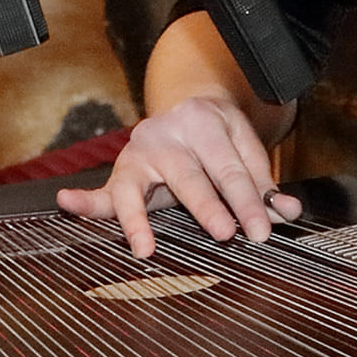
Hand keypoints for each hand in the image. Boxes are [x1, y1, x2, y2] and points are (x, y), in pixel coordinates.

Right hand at [56, 94, 301, 258]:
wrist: (189, 108)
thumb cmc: (221, 140)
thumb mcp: (245, 151)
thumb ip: (264, 185)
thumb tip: (289, 213)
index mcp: (205, 122)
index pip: (230, 168)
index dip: (248, 202)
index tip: (262, 231)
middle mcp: (167, 132)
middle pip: (189, 175)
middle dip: (209, 207)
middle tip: (226, 235)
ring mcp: (140, 151)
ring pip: (139, 186)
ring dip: (141, 221)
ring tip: (144, 248)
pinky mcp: (121, 171)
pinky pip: (104, 192)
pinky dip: (84, 201)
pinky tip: (67, 202)